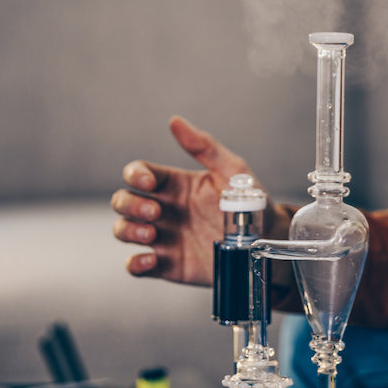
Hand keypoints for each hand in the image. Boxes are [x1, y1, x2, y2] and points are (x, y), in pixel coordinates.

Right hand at [111, 116, 276, 285]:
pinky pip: (136, 265)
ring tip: (150, 234)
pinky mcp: (167, 264)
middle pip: (123, 201)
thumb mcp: (231, 170)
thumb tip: (175, 121)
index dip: (135, 175)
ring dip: (128, 230)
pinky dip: (134, 264)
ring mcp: (163, 237)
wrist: (264, 242)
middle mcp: (163, 209)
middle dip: (130, 205)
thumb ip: (203, 146)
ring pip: (124, 230)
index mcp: (175, 185)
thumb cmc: (249, 202)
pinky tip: (150, 260)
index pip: (139, 173)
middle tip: (154, 213)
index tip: (149, 183)